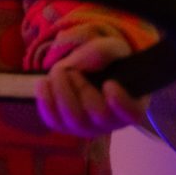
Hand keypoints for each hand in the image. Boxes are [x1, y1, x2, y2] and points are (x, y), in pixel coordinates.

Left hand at [34, 35, 149, 137]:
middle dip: (82, 86)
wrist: (86, 71)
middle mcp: (110, 122)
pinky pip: (53, 120)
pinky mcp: (64, 124)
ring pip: (74, 119)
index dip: (121, 102)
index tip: (109, 83)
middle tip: (72, 69)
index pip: (131, 113)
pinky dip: (46, 100)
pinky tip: (44, 82)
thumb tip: (80, 63)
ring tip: (58, 72)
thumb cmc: (106, 62)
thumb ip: (102, 52)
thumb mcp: (111, 49)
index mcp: (130, 104)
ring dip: (62, 91)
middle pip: (98, 114)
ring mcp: (86, 126)